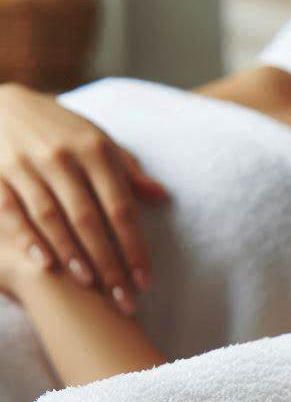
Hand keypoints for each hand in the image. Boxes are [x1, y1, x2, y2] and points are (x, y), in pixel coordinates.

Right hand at [0, 83, 167, 312]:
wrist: (2, 102)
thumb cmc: (62, 130)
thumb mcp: (98, 141)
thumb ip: (127, 172)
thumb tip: (162, 197)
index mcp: (95, 152)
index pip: (122, 208)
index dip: (135, 247)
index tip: (146, 281)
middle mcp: (62, 159)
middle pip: (90, 220)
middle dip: (109, 262)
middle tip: (122, 298)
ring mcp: (26, 165)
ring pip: (52, 218)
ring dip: (72, 254)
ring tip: (90, 286)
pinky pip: (11, 210)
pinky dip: (27, 238)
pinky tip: (44, 265)